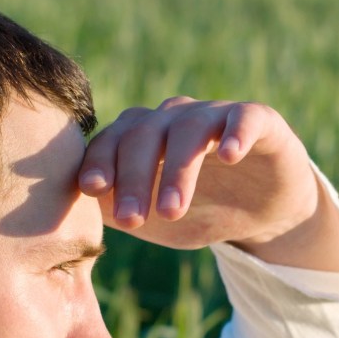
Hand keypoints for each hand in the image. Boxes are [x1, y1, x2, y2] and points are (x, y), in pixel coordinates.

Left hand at [78, 97, 316, 249]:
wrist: (265, 211)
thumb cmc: (203, 211)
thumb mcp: (156, 220)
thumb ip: (117, 211)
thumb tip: (73, 209)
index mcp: (145, 137)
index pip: (114, 140)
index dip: (100, 161)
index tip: (91, 189)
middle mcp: (177, 119)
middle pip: (145, 134)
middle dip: (134, 177)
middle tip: (131, 220)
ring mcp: (218, 117)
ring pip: (189, 130)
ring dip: (177, 170)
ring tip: (172, 210)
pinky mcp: (260, 120)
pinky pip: (245, 118)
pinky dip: (237, 133)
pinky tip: (230, 156)